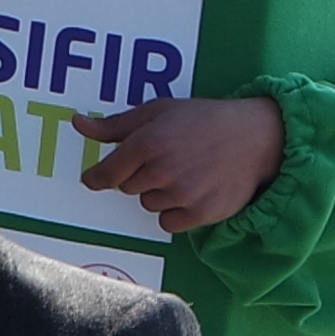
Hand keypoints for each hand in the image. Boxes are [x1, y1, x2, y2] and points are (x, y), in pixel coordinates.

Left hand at [67, 93, 289, 234]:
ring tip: (185, 171)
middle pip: (127, 188)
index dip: (96, 178)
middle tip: (166, 159)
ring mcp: (182, 195)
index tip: (93, 179)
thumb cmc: (204, 120)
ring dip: (159, 193)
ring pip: (148, 205)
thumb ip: (115, 125)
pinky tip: (194, 189)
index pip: (106, 174)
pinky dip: (176, 211)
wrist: (256, 137)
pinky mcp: (200, 214)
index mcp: (147, 143)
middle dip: (139, 176)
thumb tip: (78, 125)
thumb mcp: (158, 112)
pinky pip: (168, 223)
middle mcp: (162, 171)